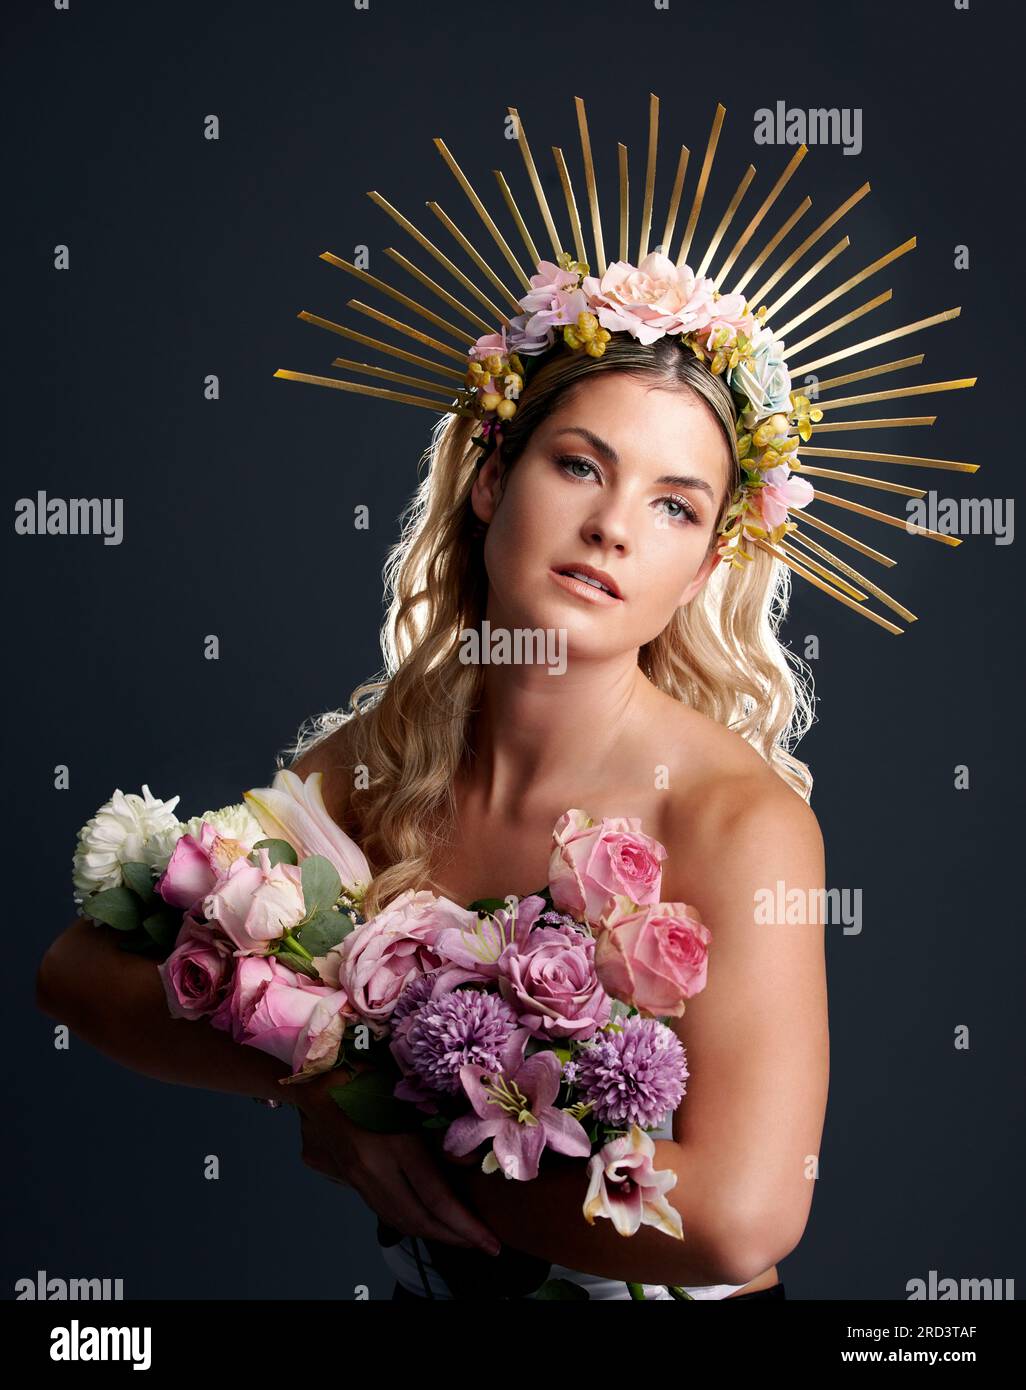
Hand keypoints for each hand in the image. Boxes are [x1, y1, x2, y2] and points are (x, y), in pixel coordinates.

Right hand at [295, 1068, 500, 1254]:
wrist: (317, 1079)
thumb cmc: (370, 1074)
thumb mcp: (411, 1096)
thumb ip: (441, 1131)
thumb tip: (471, 1164)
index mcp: (395, 1143)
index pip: (436, 1197)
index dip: (465, 1225)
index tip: (491, 1241)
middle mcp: (374, 1167)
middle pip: (417, 1218)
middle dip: (453, 1237)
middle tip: (484, 1246)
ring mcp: (358, 1177)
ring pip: (398, 1220)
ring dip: (432, 1234)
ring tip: (462, 1237)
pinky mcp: (351, 1179)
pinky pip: (384, 1210)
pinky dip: (410, 1221)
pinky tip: (429, 1220)